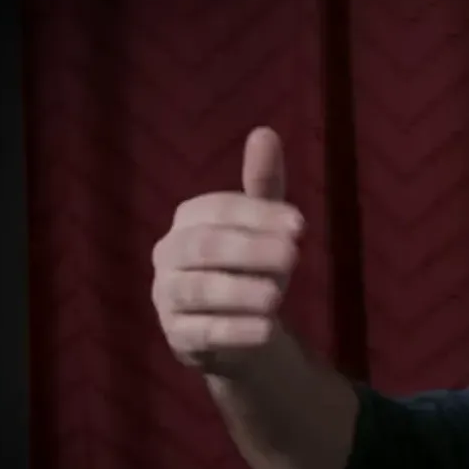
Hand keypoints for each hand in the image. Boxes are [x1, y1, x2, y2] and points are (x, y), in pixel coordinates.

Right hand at [152, 127, 304, 374]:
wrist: (242, 332)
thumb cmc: (251, 266)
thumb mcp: (262, 225)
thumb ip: (263, 183)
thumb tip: (264, 132)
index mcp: (189, 218)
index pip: (219, 209)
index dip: (258, 215)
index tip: (300, 226)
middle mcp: (170, 254)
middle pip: (204, 247)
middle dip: (249, 250)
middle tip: (293, 256)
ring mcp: (168, 297)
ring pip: (198, 291)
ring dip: (239, 292)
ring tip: (277, 297)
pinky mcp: (178, 336)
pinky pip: (201, 333)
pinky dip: (234, 331)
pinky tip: (266, 330)